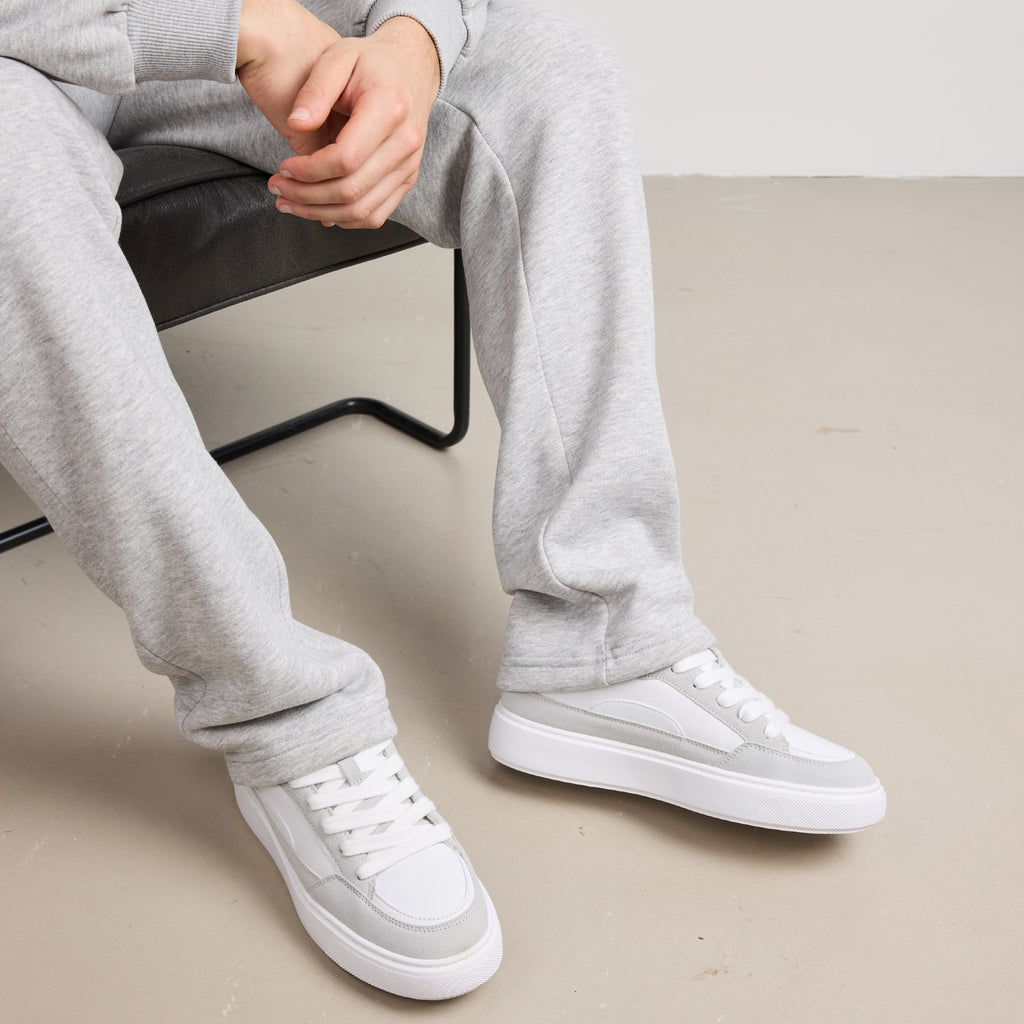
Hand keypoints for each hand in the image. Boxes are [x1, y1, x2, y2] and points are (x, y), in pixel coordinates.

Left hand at [237, 1, 440, 229]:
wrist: (410, 71)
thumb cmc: (373, 64)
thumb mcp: (338, 57)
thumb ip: (315, 89)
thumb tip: (296, 123)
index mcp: (389, 110)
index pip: (345, 159)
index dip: (309, 171)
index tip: (284, 168)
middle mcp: (404, 144)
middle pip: (352, 191)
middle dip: (307, 196)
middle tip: (279, 189)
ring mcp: (408, 167)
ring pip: (362, 211)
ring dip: (321, 213)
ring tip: (292, 203)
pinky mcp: (406, 180)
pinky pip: (375, 215)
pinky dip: (344, 219)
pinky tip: (320, 210)